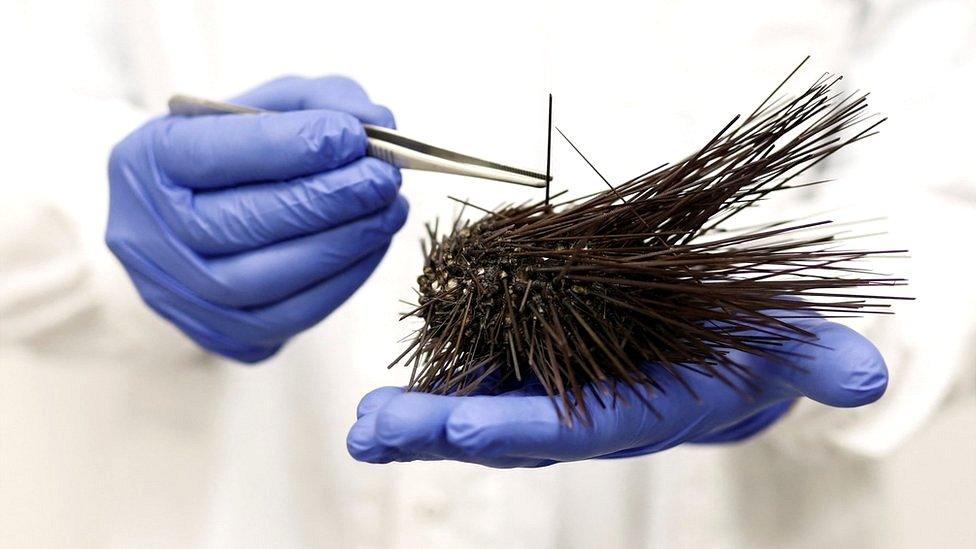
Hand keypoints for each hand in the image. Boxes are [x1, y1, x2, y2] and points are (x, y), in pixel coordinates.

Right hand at [107, 76, 407, 361]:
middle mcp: (150, 237)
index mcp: (146, 164)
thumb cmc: (230, 155)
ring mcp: (182, 295)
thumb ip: (316, 103)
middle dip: (329, 198)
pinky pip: (291, 317)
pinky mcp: (221, 336)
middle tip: (384, 178)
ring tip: (390, 210)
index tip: (353, 136)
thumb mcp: (261, 108)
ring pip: (268, 280)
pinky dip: (343, 281)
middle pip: (244, 223)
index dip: (292, 146)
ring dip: (344, 244)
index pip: (217, 155)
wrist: (188, 222)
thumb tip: (377, 121)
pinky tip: (372, 246)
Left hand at [347, 317, 887, 466]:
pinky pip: (470, 384)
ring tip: (360, 426)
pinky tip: (374, 405)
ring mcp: (548, 398)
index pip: (581, 426)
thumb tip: (862, 376)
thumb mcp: (789, 341)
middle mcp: (586, 417)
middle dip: (445, 432)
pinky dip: (423, 397)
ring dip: (416, 422)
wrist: (713, 347)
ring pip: (477, 415)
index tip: (470, 426)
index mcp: (641, 411)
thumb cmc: (747, 344)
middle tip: (379, 431)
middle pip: (509, 429)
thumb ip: (817, 359)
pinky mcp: (526, 371)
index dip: (530, 425)